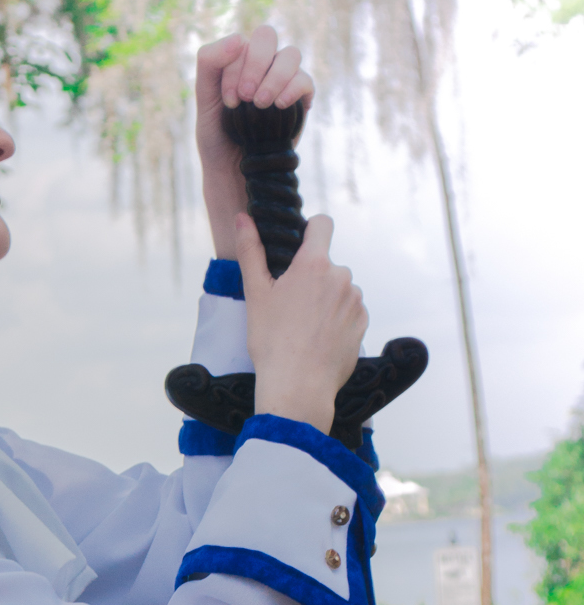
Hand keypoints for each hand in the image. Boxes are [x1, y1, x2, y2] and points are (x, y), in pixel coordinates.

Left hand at [196, 27, 313, 257]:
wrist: (233, 170)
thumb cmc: (217, 134)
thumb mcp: (204, 100)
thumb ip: (209, 63)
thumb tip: (238, 38)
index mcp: (238, 59)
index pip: (242, 42)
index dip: (236, 68)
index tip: (229, 101)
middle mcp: (262, 64)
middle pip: (268, 35)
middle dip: (256, 63)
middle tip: (246, 97)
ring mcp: (282, 80)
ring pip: (290, 55)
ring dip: (275, 77)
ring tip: (261, 105)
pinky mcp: (299, 100)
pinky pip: (306, 80)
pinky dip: (294, 89)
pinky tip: (279, 106)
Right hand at [237, 213, 366, 435]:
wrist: (298, 387)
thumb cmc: (272, 342)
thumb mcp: (255, 294)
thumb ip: (250, 250)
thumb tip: (242, 217)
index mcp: (313, 264)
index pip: (322, 223)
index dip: (310, 230)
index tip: (299, 248)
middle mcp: (341, 276)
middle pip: (327, 263)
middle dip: (313, 277)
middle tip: (291, 306)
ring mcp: (355, 300)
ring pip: (339, 288)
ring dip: (326, 299)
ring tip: (305, 327)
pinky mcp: (363, 323)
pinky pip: (350, 311)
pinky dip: (337, 319)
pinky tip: (319, 339)